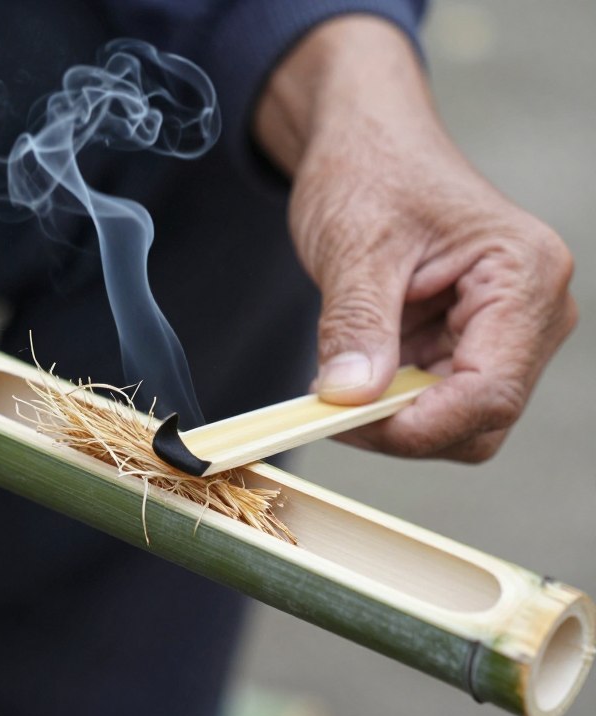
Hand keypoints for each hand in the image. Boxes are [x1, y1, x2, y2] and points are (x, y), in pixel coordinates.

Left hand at [256, 17, 575, 460]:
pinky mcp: (471, 342)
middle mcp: (533, 311)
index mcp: (524, 275)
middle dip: (404, 425)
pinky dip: (390, 402)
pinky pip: (436, 399)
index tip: (347, 424)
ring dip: (394, 416)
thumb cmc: (372, 170)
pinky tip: (352, 374)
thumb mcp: (354, 246)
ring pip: (458, 419)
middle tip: (330, 409)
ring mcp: (505, 331)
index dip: (420, 425)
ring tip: (337, 382)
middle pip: (481, 417)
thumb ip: (357, 325)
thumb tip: (350, 399)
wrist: (368, 144)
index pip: (490, 391)